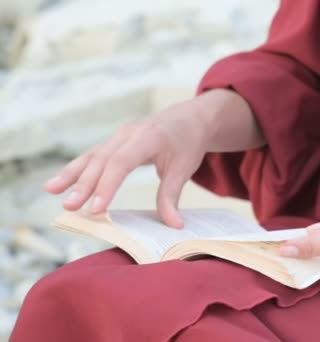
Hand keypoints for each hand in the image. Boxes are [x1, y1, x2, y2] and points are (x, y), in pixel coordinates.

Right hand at [44, 89, 261, 227]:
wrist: (191, 118)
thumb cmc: (188, 142)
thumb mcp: (185, 168)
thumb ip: (172, 195)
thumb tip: (173, 225)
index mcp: (149, 137)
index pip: (122, 162)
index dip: (108, 185)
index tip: (97, 208)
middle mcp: (130, 133)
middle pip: (103, 159)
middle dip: (85, 184)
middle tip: (71, 206)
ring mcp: (120, 135)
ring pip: (93, 155)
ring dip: (72, 174)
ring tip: (51, 190)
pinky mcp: (115, 141)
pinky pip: (93, 155)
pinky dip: (77, 168)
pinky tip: (59, 183)